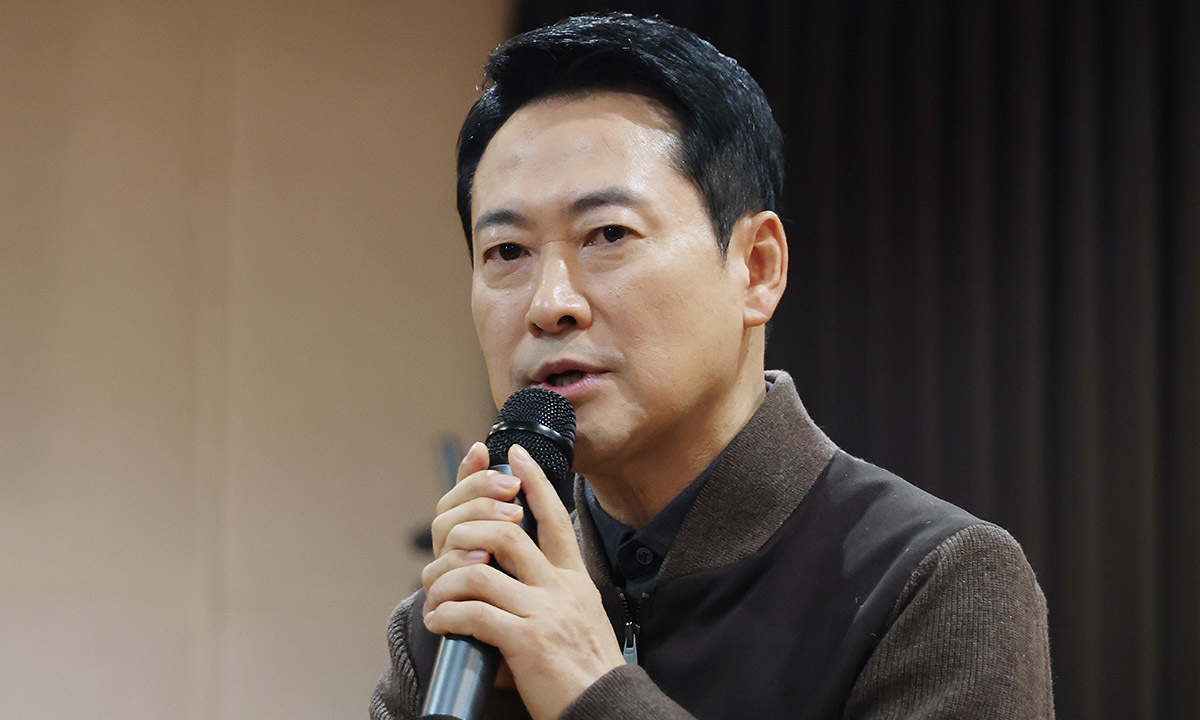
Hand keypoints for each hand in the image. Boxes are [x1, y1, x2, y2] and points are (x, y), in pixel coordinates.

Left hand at [421, 443, 624, 719]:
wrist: (605, 709)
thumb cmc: (587, 671)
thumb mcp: (581, 619)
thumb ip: (551, 596)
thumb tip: (513, 585)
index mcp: (574, 579)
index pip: (555, 517)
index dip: (534, 482)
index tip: (514, 455)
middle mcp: (560, 588)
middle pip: (507, 533)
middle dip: (467, 530)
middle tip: (448, 543)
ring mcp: (543, 613)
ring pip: (479, 571)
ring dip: (445, 581)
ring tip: (434, 597)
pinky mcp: (525, 642)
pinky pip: (474, 614)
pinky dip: (448, 615)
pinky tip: (440, 623)